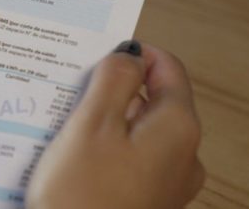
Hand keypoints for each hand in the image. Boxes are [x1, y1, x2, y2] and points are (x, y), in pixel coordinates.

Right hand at [26, 41, 204, 208]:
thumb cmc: (80, 196)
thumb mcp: (91, 123)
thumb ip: (114, 78)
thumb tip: (129, 54)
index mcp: (178, 127)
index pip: (167, 67)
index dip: (132, 54)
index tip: (96, 55)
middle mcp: (183, 154)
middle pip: (150, 98)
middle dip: (111, 89)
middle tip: (71, 91)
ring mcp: (168, 180)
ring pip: (136, 129)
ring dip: (103, 119)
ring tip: (64, 124)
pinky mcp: (148, 198)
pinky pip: (130, 157)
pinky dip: (104, 147)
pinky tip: (73, 155)